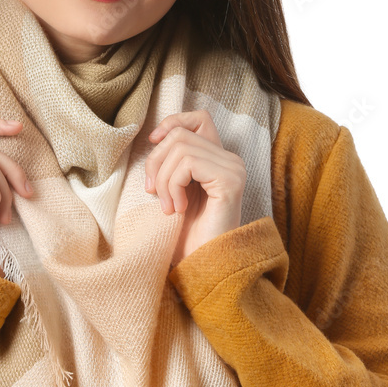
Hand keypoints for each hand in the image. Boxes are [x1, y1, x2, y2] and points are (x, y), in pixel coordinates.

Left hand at [146, 109, 245, 263]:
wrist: (203, 267)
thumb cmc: (187, 236)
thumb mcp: (174, 191)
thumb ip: (171, 163)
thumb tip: (153, 137)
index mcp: (219, 160)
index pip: (198, 119)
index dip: (172, 123)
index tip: (153, 143)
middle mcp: (231, 160)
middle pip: (180, 135)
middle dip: (155, 163)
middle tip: (153, 195)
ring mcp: (233, 169)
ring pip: (180, 148)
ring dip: (163, 179)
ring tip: (168, 206)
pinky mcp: (230, 181)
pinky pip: (187, 163)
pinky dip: (173, 185)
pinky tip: (178, 209)